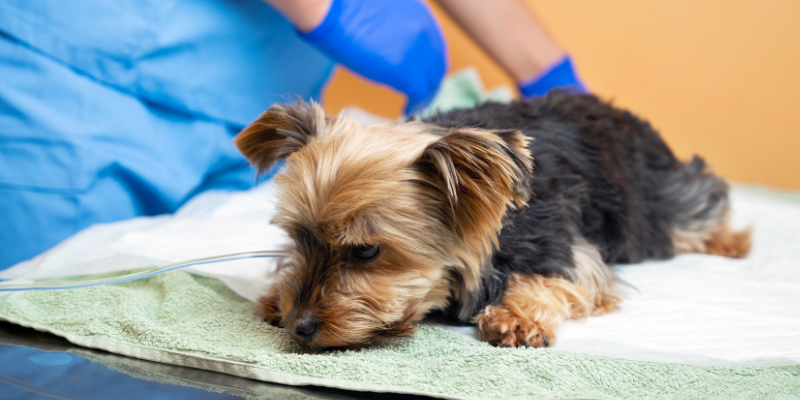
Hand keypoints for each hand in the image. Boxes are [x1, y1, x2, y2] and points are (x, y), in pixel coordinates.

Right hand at [297, 0, 446, 113]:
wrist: (332, 7)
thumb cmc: (345, 4)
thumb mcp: (384, 9)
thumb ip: (396, 26)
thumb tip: (391, 41)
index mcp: (421, 15)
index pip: (435, 46)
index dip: (428, 64)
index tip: (420, 74)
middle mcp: (426, 32)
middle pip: (437, 66)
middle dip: (430, 82)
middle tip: (419, 95)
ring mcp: (417, 52)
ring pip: (431, 82)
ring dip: (423, 96)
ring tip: (412, 105)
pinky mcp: (405, 71)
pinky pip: (418, 94)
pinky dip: (414, 104)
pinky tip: (405, 110)